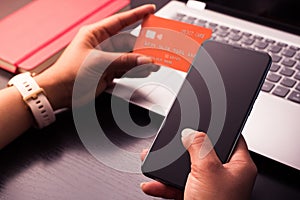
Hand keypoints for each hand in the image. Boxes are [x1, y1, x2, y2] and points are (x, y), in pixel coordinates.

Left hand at [34, 4, 157, 109]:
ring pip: (128, 56)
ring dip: (140, 60)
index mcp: (95, 34)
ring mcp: (105, 59)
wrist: (60, 93)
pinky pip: (126, 68)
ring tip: (154, 62)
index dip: (137, 14)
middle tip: (156, 48)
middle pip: (127, 41)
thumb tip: (143, 59)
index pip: (120, 21)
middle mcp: (101, 45)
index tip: (150, 11)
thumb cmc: (68, 73)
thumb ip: (124, 60)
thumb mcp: (99, 62)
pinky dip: (135, 70)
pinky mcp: (107, 72)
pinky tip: (144, 70)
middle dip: (142, 45)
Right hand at [140, 130, 256, 199]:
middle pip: (203, 152)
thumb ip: (199, 146)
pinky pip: (178, 186)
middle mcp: (225, 176)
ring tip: (154, 159)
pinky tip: (153, 184)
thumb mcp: (207, 169)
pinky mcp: (195, 197)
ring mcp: (209, 187)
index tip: (206, 118)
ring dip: (168, 167)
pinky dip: (164, 185)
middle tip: (174, 138)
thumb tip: (191, 132)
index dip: (219, 126)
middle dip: (183, 147)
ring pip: (187, 169)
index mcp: (239, 166)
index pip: (232, 137)